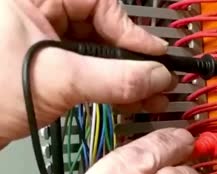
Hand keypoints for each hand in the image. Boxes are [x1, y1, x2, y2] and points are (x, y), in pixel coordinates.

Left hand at [0, 0, 175, 146]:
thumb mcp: (59, 81)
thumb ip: (116, 78)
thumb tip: (158, 76)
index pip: (97, 1)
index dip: (128, 28)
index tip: (152, 54)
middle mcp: (36, 12)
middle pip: (101, 26)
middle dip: (130, 58)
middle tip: (155, 78)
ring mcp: (41, 40)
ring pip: (97, 50)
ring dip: (126, 76)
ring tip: (148, 95)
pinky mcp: (46, 65)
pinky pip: (88, 69)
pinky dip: (110, 85)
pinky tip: (129, 100)